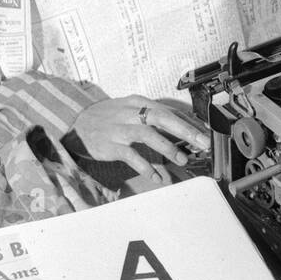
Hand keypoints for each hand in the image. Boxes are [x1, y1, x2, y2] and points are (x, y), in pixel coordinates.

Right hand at [69, 95, 203, 181]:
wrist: (75, 127)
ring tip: (182, 159)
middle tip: (202, 142)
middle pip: (161, 117)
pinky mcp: (109, 145)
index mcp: (137, 103)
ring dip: (167, 147)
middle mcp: (129, 113)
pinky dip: (144, 166)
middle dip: (184, 130)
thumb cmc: (108, 119)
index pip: (168, 110)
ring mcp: (118, 129)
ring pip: (147, 135)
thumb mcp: (129, 110)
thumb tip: (182, 126)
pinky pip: (130, 156)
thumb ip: (152, 116)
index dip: (188, 121)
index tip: (205, 132)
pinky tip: (155, 176)